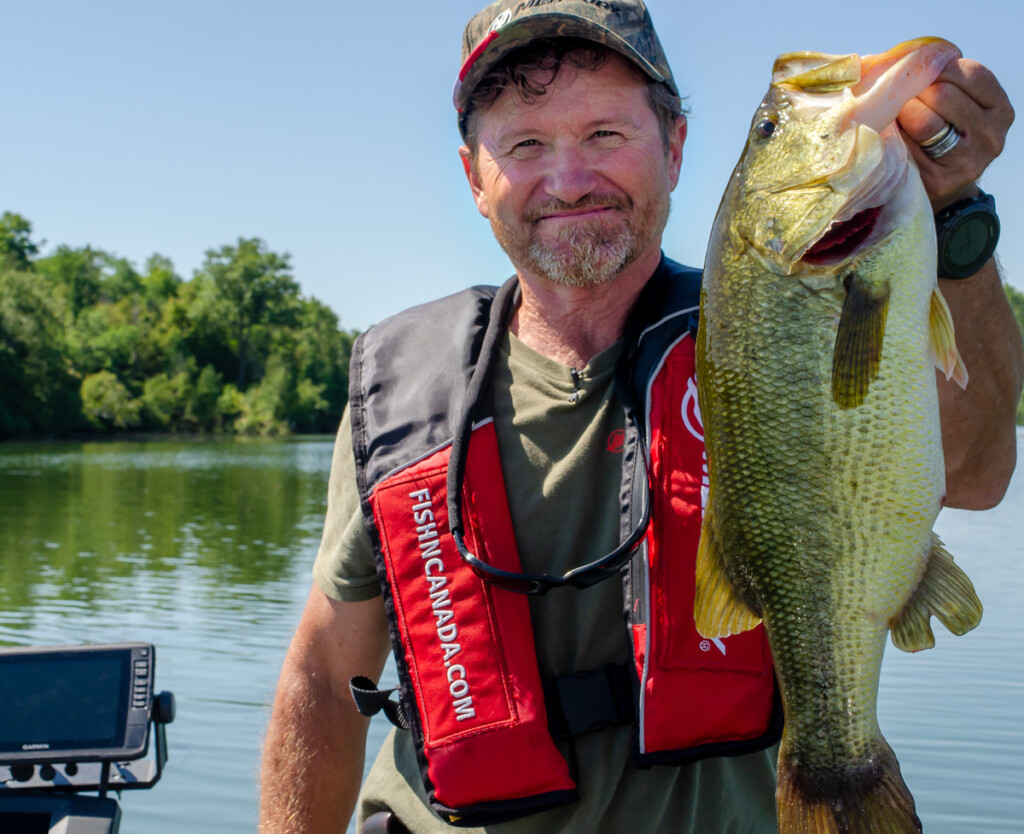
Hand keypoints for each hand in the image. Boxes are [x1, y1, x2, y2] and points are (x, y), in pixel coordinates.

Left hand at [897, 55, 1013, 209]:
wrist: (938, 182)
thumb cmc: (942, 131)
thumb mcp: (957, 102)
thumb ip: (944, 79)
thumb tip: (910, 55)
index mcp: (1000, 108)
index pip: (972, 74)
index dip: (940, 66)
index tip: (920, 69)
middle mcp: (992, 135)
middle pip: (944, 95)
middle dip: (916, 91)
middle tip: (901, 96)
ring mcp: (969, 161)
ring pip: (927, 122)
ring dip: (903, 113)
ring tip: (896, 114)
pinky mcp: (941, 180)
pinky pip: (910, 148)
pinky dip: (897, 138)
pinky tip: (894, 136)